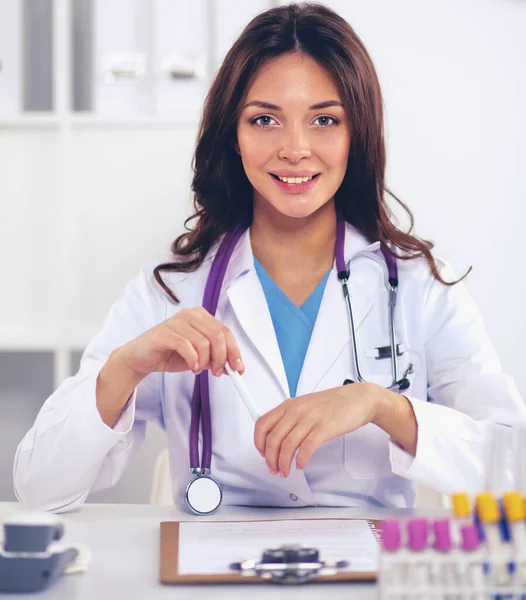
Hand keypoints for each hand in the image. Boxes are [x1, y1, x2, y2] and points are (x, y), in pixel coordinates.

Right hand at [119, 307, 243, 378]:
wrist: (140, 358)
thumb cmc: (169, 354)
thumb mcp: (198, 357)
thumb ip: (214, 358)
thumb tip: (234, 367)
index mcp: (201, 316)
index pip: (225, 331)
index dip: (234, 351)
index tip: (239, 368)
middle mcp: (190, 314)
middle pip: (217, 335)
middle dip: (222, 358)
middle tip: (218, 372)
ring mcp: (176, 321)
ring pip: (204, 342)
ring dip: (205, 361)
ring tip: (198, 370)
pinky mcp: (164, 333)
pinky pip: (186, 345)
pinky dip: (193, 359)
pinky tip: (192, 367)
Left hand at [254, 383, 379, 476]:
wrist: (358, 399)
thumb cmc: (333, 404)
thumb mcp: (305, 405)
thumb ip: (290, 417)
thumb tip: (274, 437)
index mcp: (289, 405)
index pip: (263, 423)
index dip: (259, 442)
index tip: (262, 453)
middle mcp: (296, 411)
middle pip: (273, 439)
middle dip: (270, 459)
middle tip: (274, 469)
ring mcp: (310, 419)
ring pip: (287, 446)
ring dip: (283, 463)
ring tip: (285, 471)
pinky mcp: (324, 428)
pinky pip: (306, 448)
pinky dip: (301, 460)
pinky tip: (301, 465)